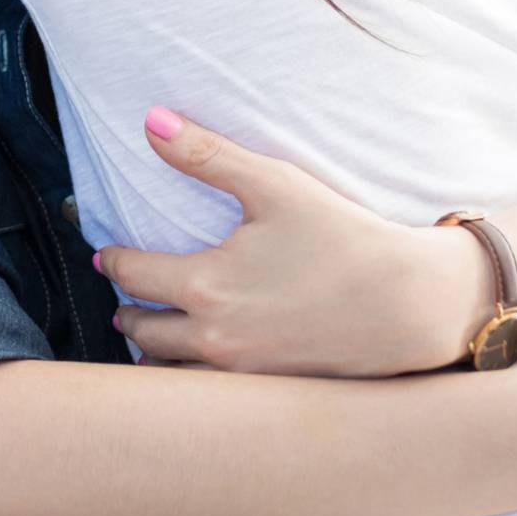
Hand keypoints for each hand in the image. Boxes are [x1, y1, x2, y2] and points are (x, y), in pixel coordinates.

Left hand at [94, 109, 448, 375]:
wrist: (409, 304)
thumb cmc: (343, 238)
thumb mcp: (274, 184)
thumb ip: (206, 154)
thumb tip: (150, 120)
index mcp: (205, 286)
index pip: (134, 275)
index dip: (115, 262)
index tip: (107, 256)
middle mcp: (213, 338)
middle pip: (143, 332)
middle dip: (128, 314)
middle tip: (123, 302)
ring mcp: (241, 374)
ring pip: (171, 373)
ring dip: (152, 355)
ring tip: (148, 342)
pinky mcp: (269, 393)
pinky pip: (208, 395)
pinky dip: (190, 380)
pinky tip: (199, 368)